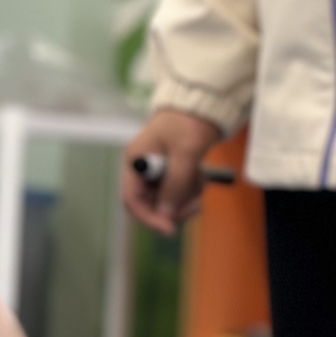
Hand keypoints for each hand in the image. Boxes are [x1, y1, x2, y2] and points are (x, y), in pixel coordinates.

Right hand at [121, 109, 222, 236]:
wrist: (203, 107)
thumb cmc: (190, 122)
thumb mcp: (185, 152)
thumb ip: (176, 183)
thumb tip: (166, 215)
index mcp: (136, 161)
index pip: (132, 200)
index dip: (148, 218)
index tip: (170, 229)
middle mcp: (143, 170)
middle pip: (152, 205)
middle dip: (175, 209)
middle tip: (197, 204)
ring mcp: (157, 173)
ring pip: (169, 203)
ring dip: (188, 199)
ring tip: (201, 180)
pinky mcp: (171, 174)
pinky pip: (180, 194)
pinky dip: (193, 191)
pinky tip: (202, 177)